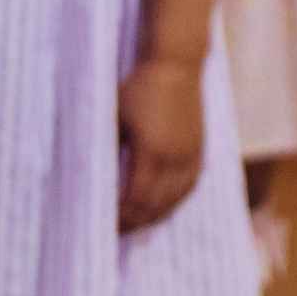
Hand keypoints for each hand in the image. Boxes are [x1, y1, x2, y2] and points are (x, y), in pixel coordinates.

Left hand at [117, 58, 205, 233]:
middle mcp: (175, 159)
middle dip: (137, 222)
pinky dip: (176, 200)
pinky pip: (190, 185)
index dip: (121, 217)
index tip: (106, 226)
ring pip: (176, 199)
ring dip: (157, 215)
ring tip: (140, 223)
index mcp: (151, 153)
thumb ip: (110, 150)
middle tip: (118, 232)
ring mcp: (191, 154)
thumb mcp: (114, 118)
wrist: (177, 64)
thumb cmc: (139, 87)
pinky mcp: (200, 148)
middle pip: (156, 205)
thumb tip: (96, 179)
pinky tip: (165, 204)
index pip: (136, 200)